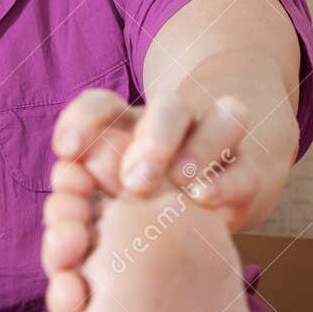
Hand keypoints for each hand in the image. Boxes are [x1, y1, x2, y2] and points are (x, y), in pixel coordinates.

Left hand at [51, 54, 298, 232]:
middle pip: (170, 107)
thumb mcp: (105, 195)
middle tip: (133, 182)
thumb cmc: (140, 206)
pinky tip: (205, 198)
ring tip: (182, 181)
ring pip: (223, 118)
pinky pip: (246, 170)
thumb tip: (62, 193)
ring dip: (200, 149)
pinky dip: (226, 182)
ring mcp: (219, 143)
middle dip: (153, 140)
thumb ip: (85, 192)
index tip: (65, 152)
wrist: (211, 200)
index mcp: (132, 126)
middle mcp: (177, 124)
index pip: (105, 105)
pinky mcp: (250, 175)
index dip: (83, 120)